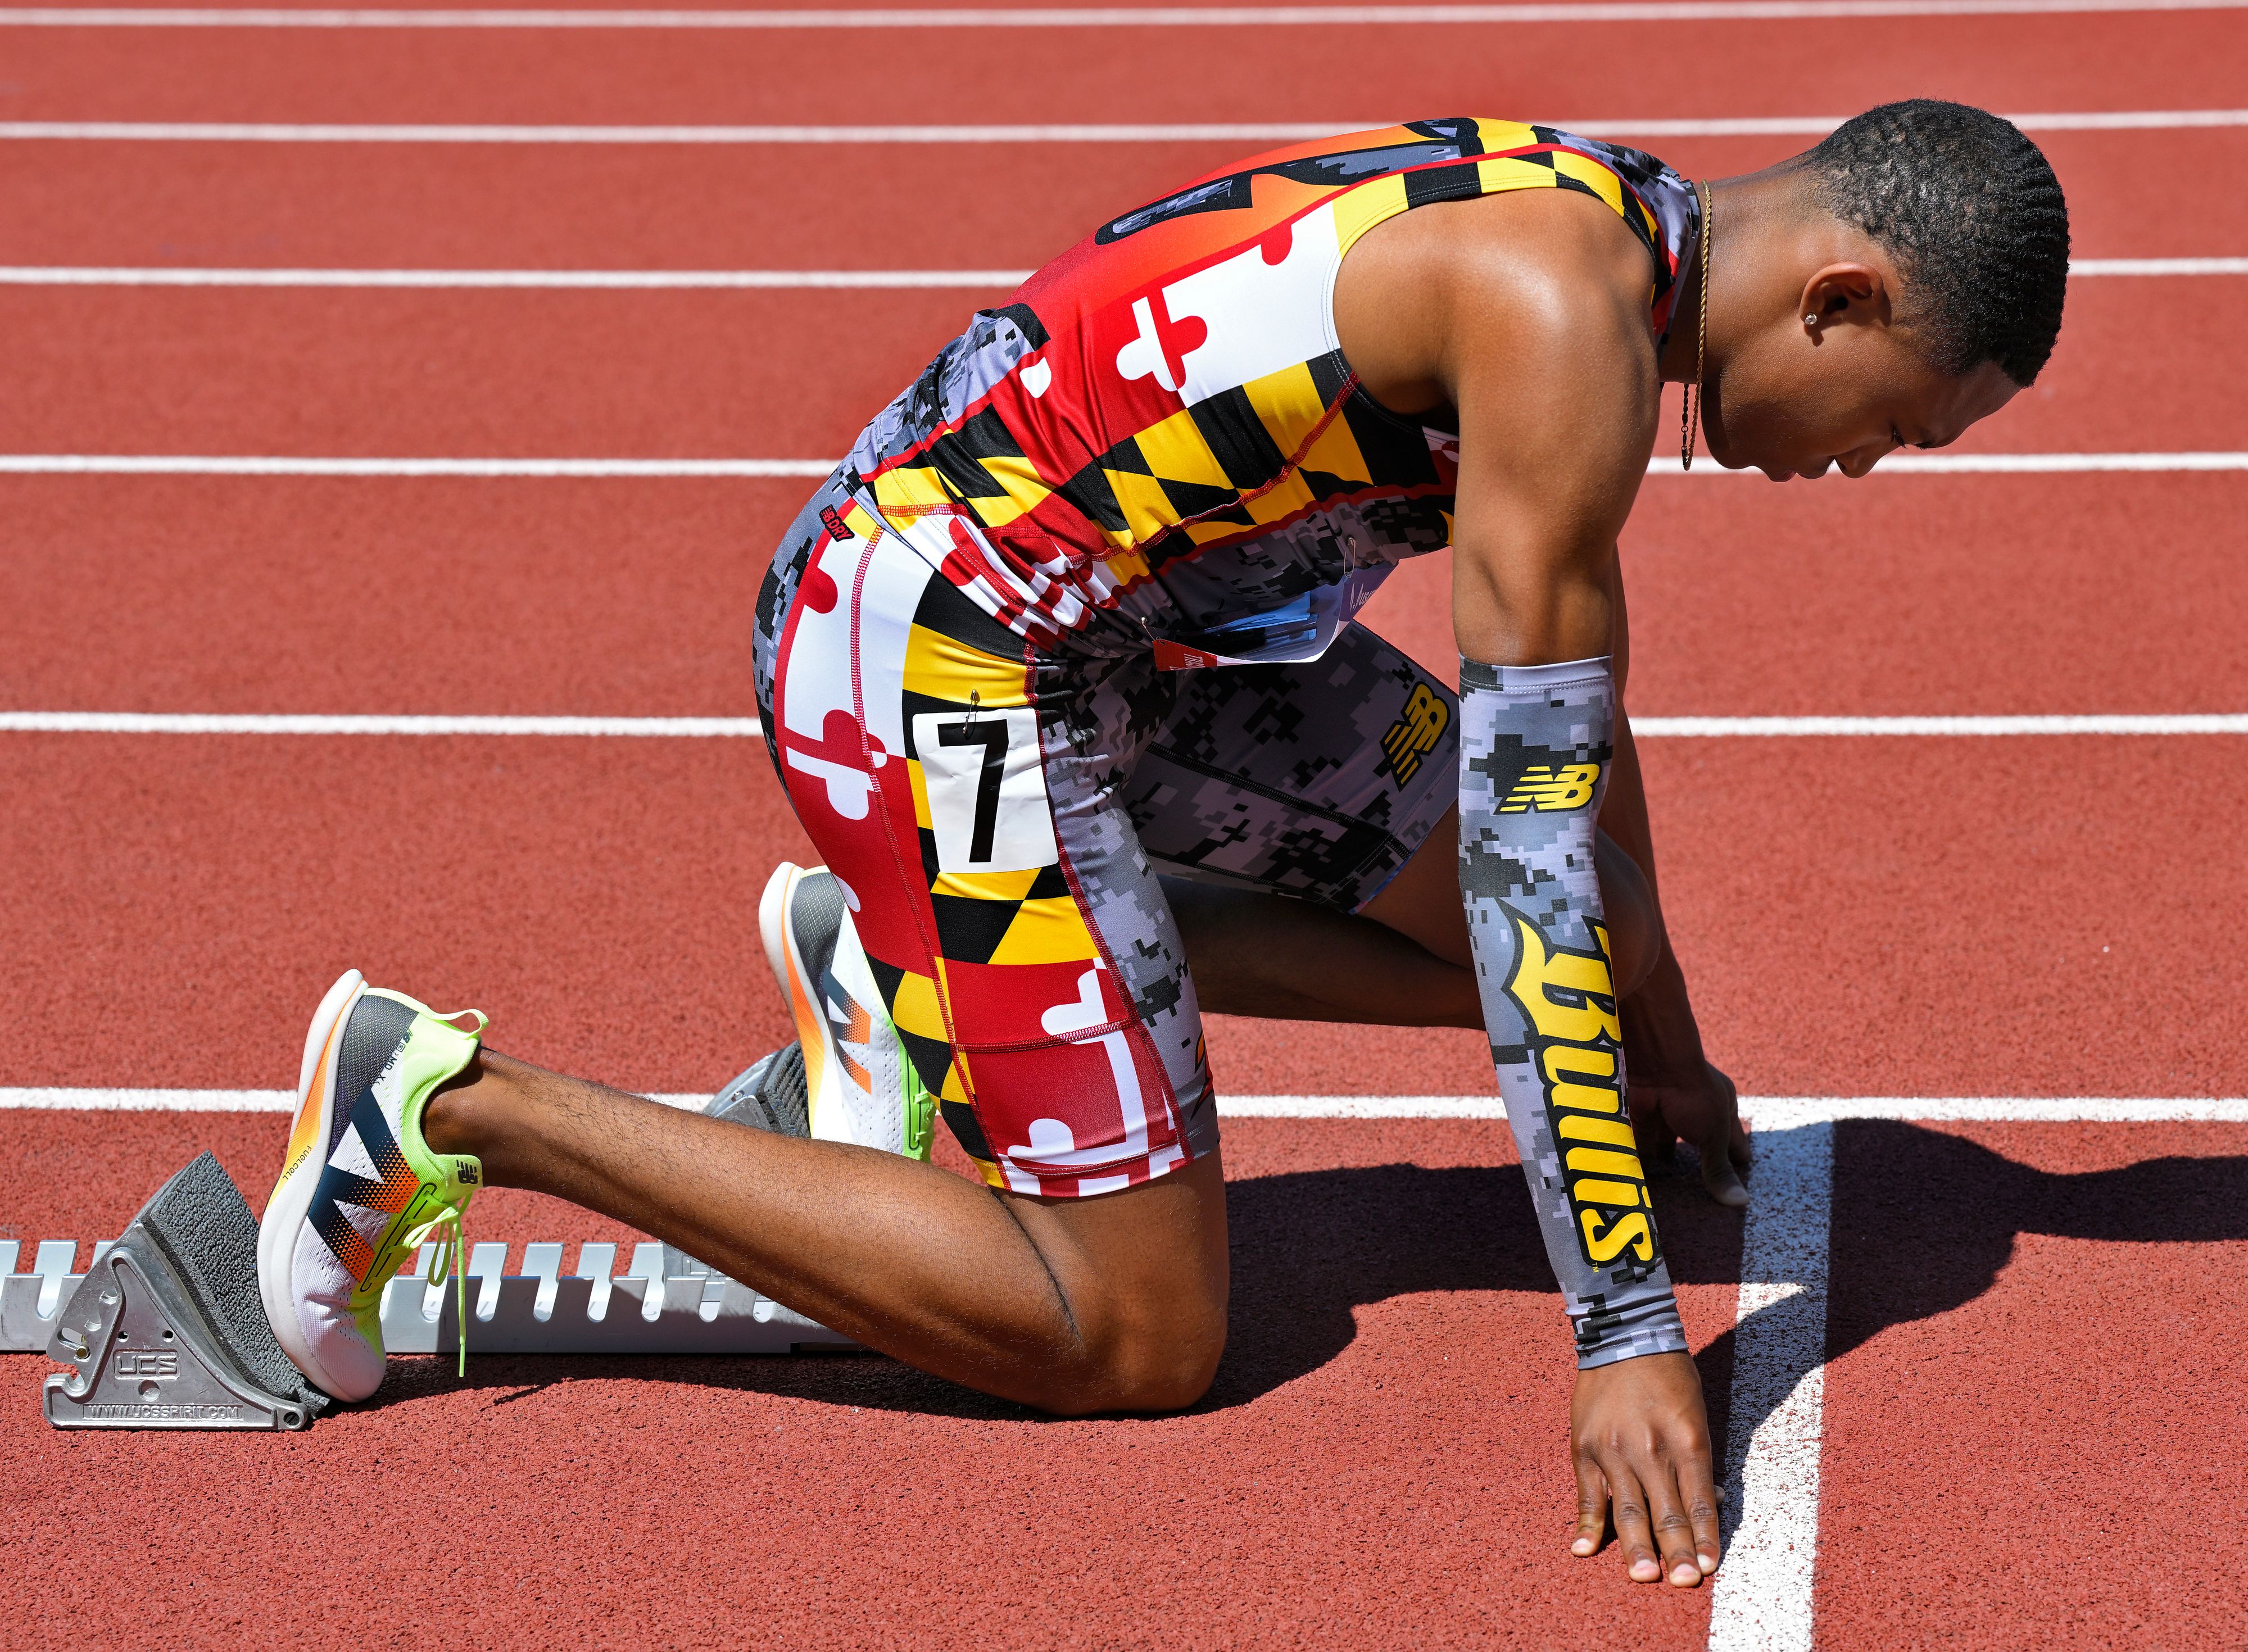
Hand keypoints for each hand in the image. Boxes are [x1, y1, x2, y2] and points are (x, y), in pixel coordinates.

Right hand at [1569, 1350, 1720, 1585]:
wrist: (1623, 1337)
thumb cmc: (1669, 1376)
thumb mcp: (1697, 1413)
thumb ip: (1700, 1459)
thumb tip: (1710, 1501)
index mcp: (1685, 1439)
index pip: (1699, 1500)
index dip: (1705, 1536)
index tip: (1709, 1567)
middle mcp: (1651, 1448)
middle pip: (1666, 1511)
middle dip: (1677, 1551)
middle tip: (1683, 1582)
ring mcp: (1614, 1450)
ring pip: (1628, 1509)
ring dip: (1637, 1547)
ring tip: (1643, 1576)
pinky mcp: (1585, 1447)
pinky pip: (1588, 1493)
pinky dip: (1586, 1524)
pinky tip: (1584, 1549)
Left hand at [1630, 1058, 1750, 1207]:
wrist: (1655, 1063)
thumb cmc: (1694, 1094)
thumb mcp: (1713, 1135)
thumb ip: (1719, 1169)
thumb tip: (1740, 1203)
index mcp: (1721, 1108)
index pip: (1733, 1139)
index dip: (1736, 1157)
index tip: (1741, 1177)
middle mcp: (1695, 1109)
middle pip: (1699, 1140)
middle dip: (1698, 1159)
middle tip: (1701, 1185)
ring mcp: (1668, 1112)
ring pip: (1668, 1140)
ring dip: (1666, 1157)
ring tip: (1668, 1182)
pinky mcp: (1642, 1115)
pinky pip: (1642, 1139)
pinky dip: (1641, 1154)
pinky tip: (1641, 1171)